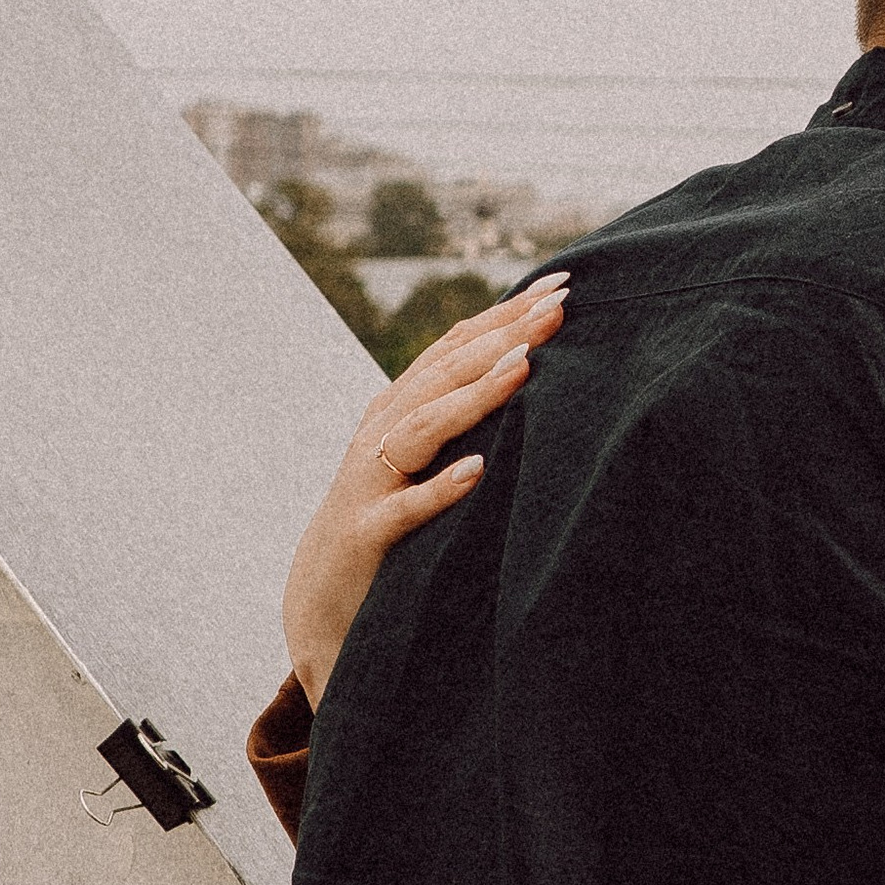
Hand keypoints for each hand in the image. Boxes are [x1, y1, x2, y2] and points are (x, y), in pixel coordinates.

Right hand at [283, 274, 568, 702]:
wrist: (320, 598)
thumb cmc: (387, 519)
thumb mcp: (421, 458)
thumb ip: (459, 413)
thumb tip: (528, 366)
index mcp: (400, 408)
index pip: (457, 348)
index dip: (507, 315)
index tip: (563, 286)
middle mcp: (382, 432)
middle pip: (445, 373)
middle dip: (502, 336)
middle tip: (559, 309)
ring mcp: (372, 480)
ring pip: (423, 427)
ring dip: (474, 396)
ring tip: (523, 366)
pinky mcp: (369, 533)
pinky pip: (406, 508)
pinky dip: (440, 487)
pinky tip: (478, 471)